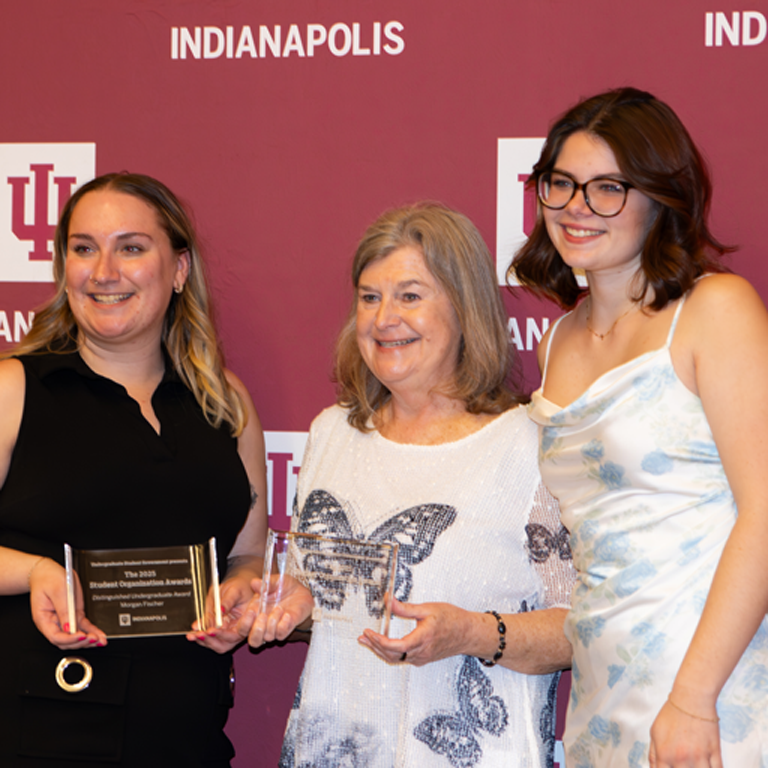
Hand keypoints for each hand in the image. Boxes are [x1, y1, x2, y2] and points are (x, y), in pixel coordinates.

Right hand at [29, 557, 106, 649]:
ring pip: (76, 635)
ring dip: (88, 640)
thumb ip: (63, 609)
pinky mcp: (75, 614)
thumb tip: (69, 627)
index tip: (81, 636)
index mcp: (44, 619)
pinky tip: (99, 635)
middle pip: (66, 640)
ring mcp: (66, 619)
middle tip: (93, 639)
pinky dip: (92, 631)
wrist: (48, 572)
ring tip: (100, 640)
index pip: (56, 636)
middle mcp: (54, 622)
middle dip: (80, 641)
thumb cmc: (48, 579)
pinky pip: (83, 626)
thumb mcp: (57, 590)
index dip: (69, 639)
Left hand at [186, 573, 255, 652]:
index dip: (223, 635)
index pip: (235, 634)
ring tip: (193, 634)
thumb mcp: (235, 590)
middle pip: (224, 644)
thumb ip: (227, 600)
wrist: (239, 587)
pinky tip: (194, 631)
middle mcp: (236, 630)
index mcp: (246, 622)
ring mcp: (227, 631)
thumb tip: (220, 610)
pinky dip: (200, 635)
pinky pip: (210, 637)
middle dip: (211, 641)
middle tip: (200, 633)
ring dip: (203, 640)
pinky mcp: (219, 630)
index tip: (212, 630)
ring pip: (215, 644)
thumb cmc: (241, 588)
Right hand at [237, 575, 313, 648]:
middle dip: (256, 631)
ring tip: (279, 608)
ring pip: (268, 637)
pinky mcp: (286, 629)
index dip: (245, 623)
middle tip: (263, 615)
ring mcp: (274, 628)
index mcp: (254, 611)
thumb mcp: (276, 581)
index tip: (251, 612)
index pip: (243, 626)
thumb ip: (266, 583)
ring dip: (272, 623)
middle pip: (253, 640)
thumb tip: (254, 582)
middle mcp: (262, 623)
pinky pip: (281, 635)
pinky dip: (284, 625)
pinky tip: (288, 614)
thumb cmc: (284, 586)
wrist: (299, 590)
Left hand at [358, 598, 472, 666]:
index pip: (396, 646)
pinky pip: (402, 659)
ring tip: (368, 642)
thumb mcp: (427, 608)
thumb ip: (405, 608)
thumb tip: (388, 601)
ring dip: (380, 651)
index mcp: (422, 639)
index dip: (379, 641)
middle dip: (374, 646)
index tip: (369, 632)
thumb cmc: (452, 619)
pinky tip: (384, 646)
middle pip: (392, 655)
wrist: (468, 632)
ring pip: (396, 659)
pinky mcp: (423, 658)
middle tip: (363, 637)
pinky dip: (390, 653)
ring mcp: (422, 657)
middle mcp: (421, 652)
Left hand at [649, 698, 721, 767]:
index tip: (670, 767)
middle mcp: (681, 759)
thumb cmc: (671, 714)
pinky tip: (707, 765)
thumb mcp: (654, 732)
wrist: (691, 699)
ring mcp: (699, 758)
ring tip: (694, 764)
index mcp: (664, 754)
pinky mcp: (715, 754)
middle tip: (682, 764)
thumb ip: (653, 754)